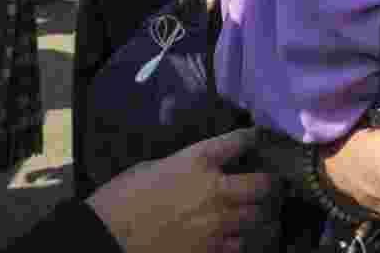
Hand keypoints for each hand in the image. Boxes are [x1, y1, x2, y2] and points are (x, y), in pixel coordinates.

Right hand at [86, 129, 277, 252]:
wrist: (106, 237)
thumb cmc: (122, 197)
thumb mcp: (154, 166)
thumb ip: (184, 164)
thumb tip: (200, 165)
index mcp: (197, 161)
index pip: (239, 141)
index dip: (253, 138)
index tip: (257, 138)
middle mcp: (215, 190)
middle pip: (263, 184)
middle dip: (271, 185)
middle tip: (273, 186)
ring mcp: (216, 223)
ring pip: (260, 219)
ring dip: (264, 216)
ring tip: (266, 216)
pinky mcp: (210, 251)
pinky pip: (241, 246)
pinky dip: (246, 241)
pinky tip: (243, 238)